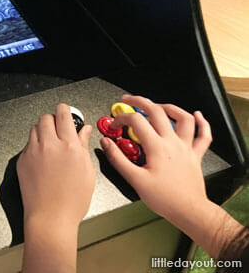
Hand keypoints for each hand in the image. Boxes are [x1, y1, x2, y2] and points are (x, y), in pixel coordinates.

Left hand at [17, 103, 94, 226]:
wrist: (50, 218)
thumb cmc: (71, 201)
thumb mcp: (87, 172)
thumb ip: (83, 146)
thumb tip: (84, 130)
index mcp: (69, 146)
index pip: (63, 114)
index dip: (65, 110)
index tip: (66, 112)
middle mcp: (49, 145)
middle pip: (46, 118)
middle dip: (53, 120)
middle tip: (59, 130)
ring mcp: (33, 152)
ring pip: (35, 129)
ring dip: (43, 132)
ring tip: (51, 146)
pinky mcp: (22, 160)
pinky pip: (28, 144)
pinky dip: (35, 146)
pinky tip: (43, 159)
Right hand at [100, 95, 210, 221]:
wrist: (189, 210)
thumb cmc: (165, 199)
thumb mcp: (134, 180)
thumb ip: (118, 159)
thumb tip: (106, 144)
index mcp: (157, 147)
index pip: (136, 122)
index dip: (121, 119)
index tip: (114, 126)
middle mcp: (172, 143)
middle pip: (157, 111)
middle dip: (140, 102)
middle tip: (129, 100)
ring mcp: (186, 148)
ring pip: (183, 118)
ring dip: (170, 107)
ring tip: (159, 105)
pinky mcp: (195, 155)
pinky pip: (203, 136)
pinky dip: (203, 123)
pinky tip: (198, 115)